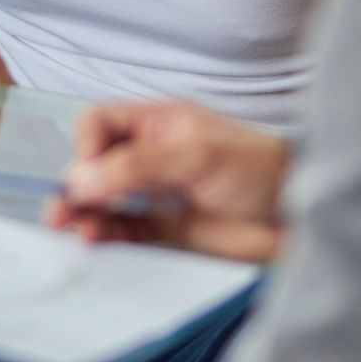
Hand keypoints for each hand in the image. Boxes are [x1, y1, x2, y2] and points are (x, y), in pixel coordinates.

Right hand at [47, 100, 289, 262]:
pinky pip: (121, 232)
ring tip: (66, 225)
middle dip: (73, 182)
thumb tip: (81, 180)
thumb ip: (137, 165)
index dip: (86, 144)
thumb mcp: (195, 155)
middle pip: (93, 163)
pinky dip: (102, 234)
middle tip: (62, 208)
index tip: (87, 172)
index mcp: (156, 124)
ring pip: (102, 201)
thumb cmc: (256, 170)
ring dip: (80, 211)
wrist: (298, 220)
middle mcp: (149, 157)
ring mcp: (154, 196)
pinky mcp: (164, 233)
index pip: (100, 123)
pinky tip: (92, 238)